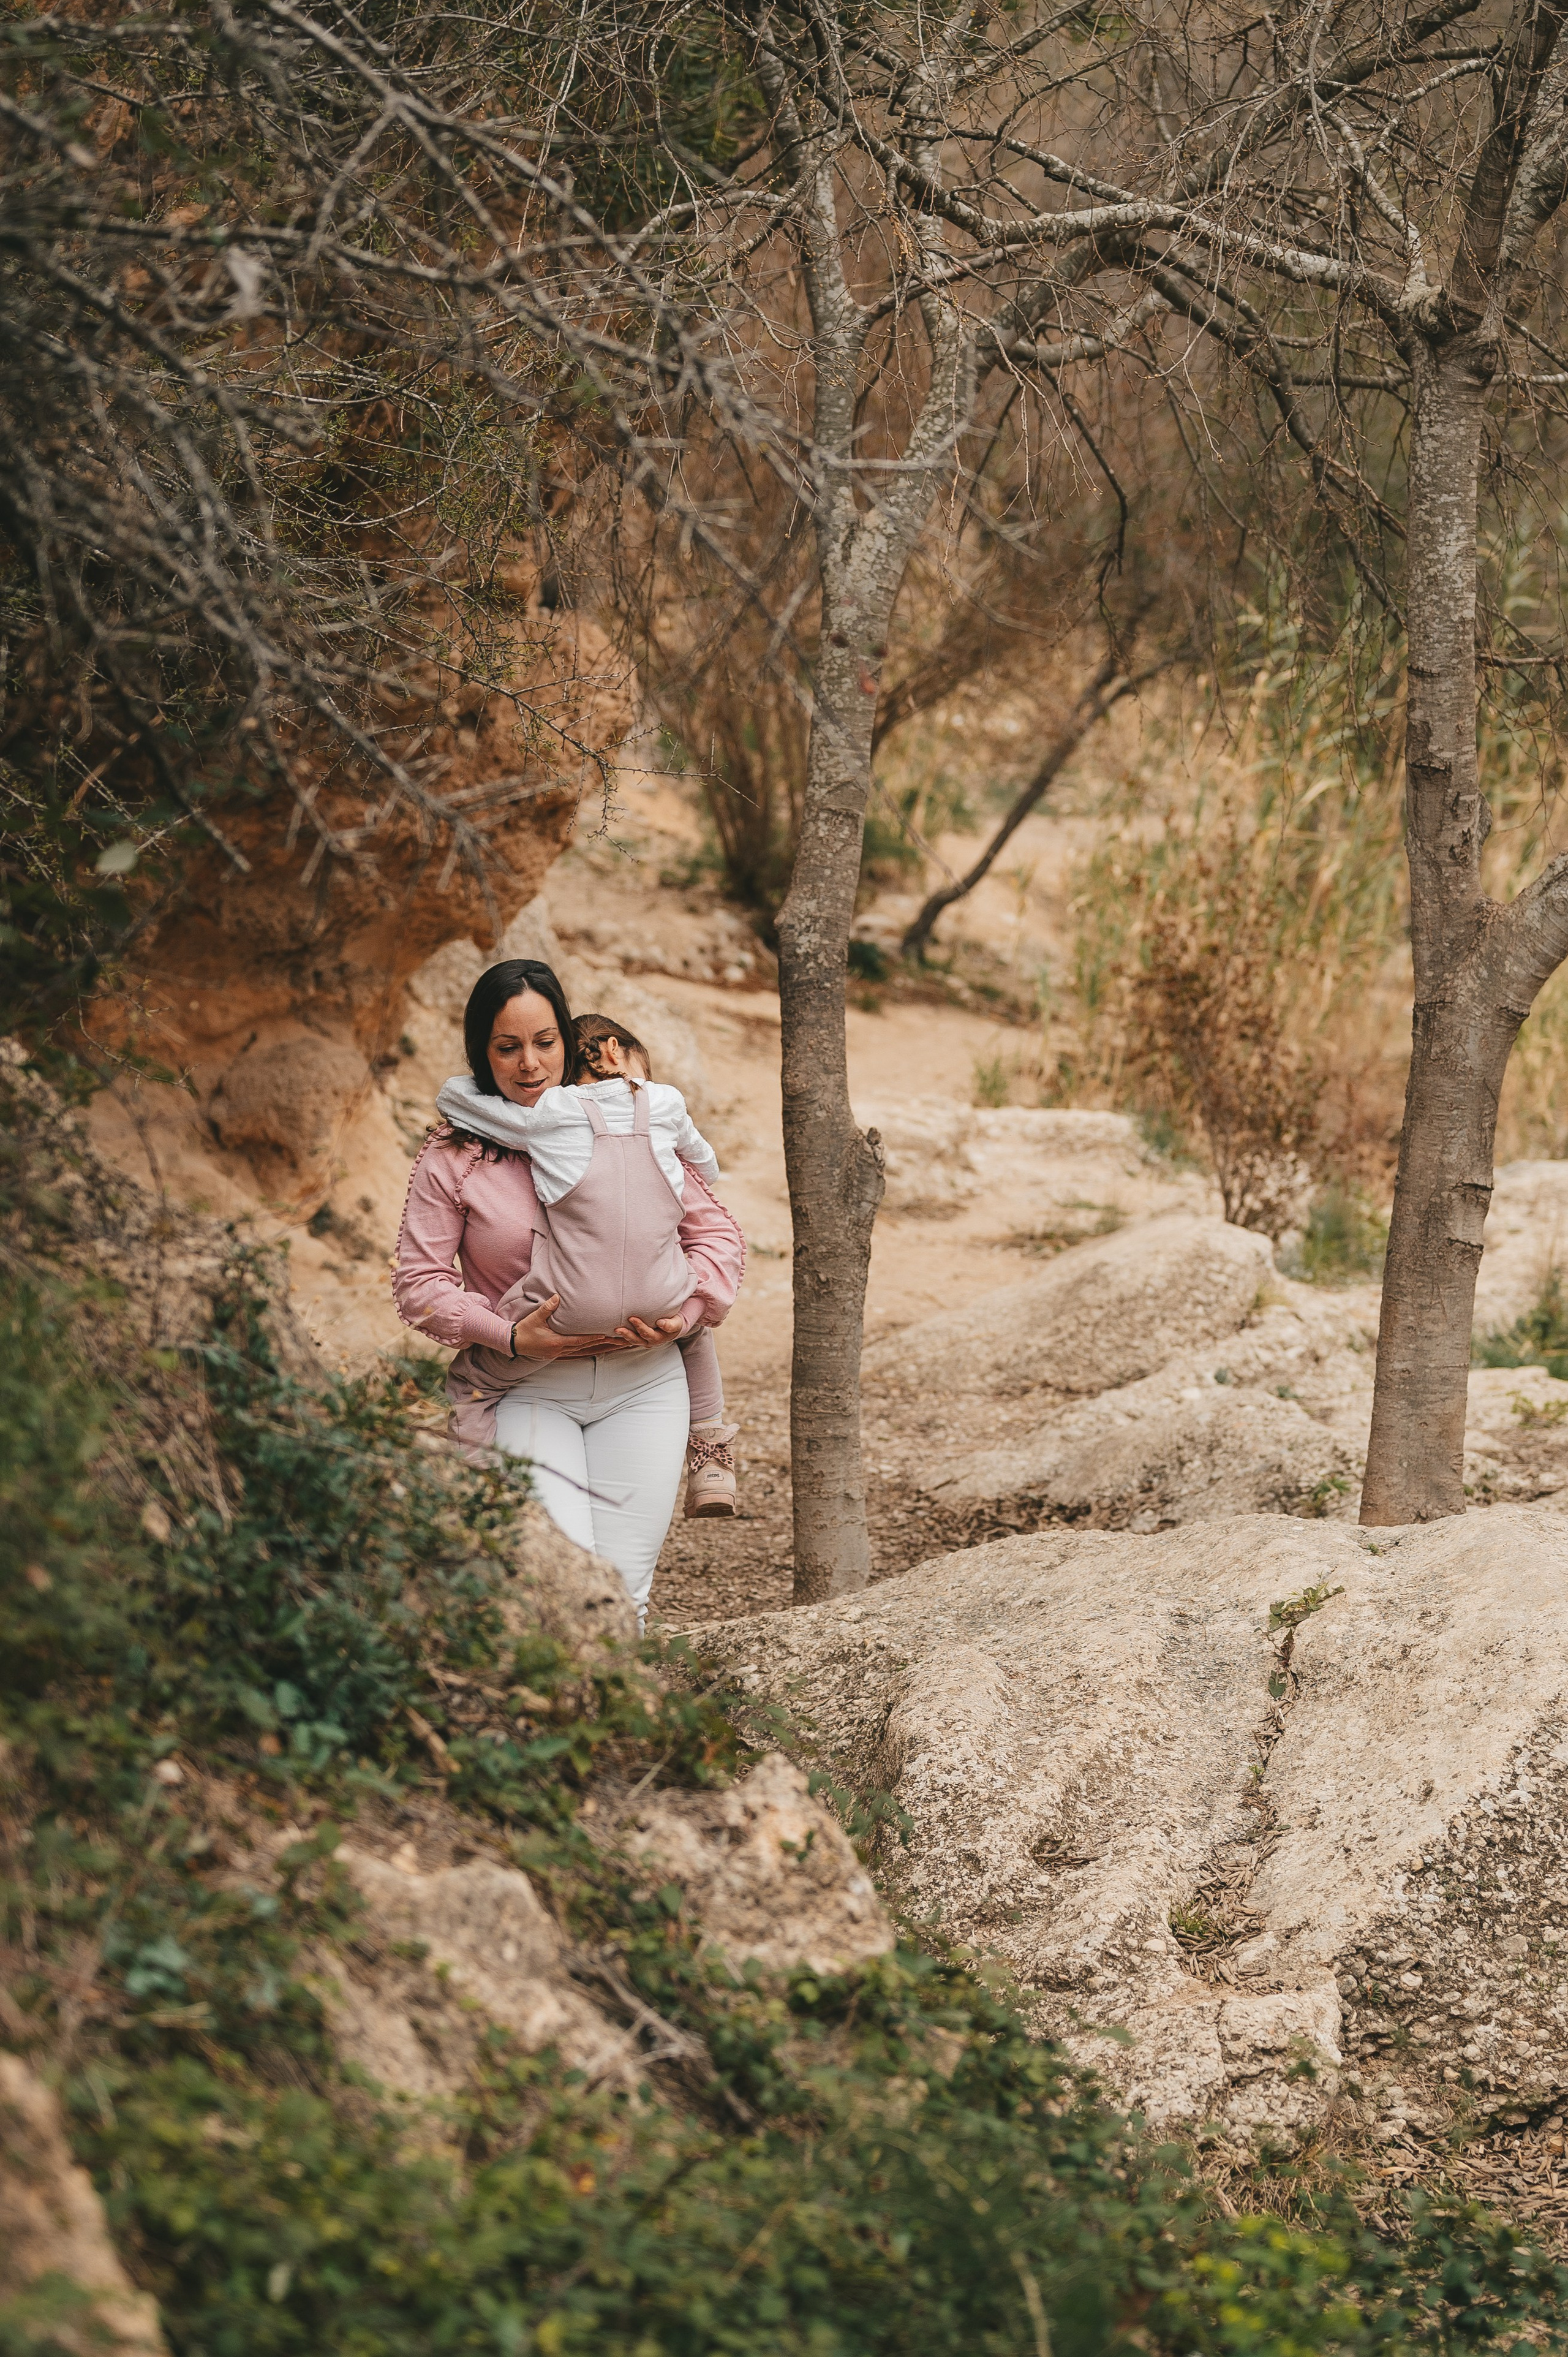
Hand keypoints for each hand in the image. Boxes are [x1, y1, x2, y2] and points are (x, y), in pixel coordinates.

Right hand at [507, 1297, 627, 1360]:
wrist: (513, 1343)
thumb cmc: (524, 1330)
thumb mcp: (534, 1318)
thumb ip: (547, 1308)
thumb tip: (556, 1297)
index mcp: (556, 1342)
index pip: (579, 1340)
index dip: (593, 1338)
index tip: (607, 1335)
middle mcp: (559, 1350)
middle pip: (585, 1348)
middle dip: (601, 1344)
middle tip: (616, 1341)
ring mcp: (558, 1354)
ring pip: (582, 1352)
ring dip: (596, 1348)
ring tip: (611, 1345)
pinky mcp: (556, 1355)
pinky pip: (575, 1353)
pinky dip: (586, 1350)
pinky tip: (593, 1348)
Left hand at [609, 1314, 685, 1347]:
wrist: (672, 1327)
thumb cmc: (674, 1323)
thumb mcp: (676, 1323)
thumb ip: (670, 1324)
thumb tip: (661, 1322)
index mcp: (657, 1337)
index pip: (647, 1333)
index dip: (639, 1327)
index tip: (632, 1318)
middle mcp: (647, 1341)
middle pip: (635, 1339)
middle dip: (626, 1334)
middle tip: (617, 1328)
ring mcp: (640, 1340)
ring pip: (628, 1341)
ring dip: (618, 1339)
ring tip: (607, 1336)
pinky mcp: (635, 1338)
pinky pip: (624, 1340)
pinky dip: (615, 1339)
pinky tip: (606, 1336)